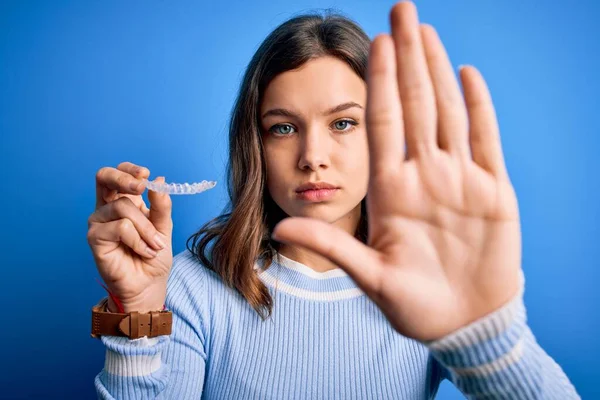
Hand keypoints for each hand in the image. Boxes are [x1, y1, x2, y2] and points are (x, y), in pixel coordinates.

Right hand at [87, 161, 172, 312]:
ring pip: (123, 208)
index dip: (129, 170)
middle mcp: (107, 208)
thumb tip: (159, 180)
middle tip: (141, 188)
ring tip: (154, 246)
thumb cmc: (153, 256)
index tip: (146, 175)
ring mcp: (99, 222)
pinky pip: (121, 228)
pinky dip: (138, 240)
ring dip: (146, 228)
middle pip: (104, 177)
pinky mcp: (94, 237)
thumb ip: (161, 205)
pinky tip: (143, 251)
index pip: (118, 174)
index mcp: (124, 202)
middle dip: (124, 178)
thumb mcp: (164, 227)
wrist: (149, 284)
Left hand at [272, 1, 521, 341]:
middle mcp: (424, 176)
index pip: (382, 123)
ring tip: (426, 31)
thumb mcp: (369, 276)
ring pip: (447, 112)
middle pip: (414, 105)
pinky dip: (479, 108)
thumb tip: (278, 231)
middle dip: (407, 58)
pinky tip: (467, 74)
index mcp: (391, 190)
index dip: (378, 83)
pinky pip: (486, 140)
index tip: (371, 42)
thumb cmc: (415, 305)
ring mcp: (459, 181)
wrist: (462, 325)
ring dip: (437, 70)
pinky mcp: (493, 192)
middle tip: (402, 10)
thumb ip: (330, 246)